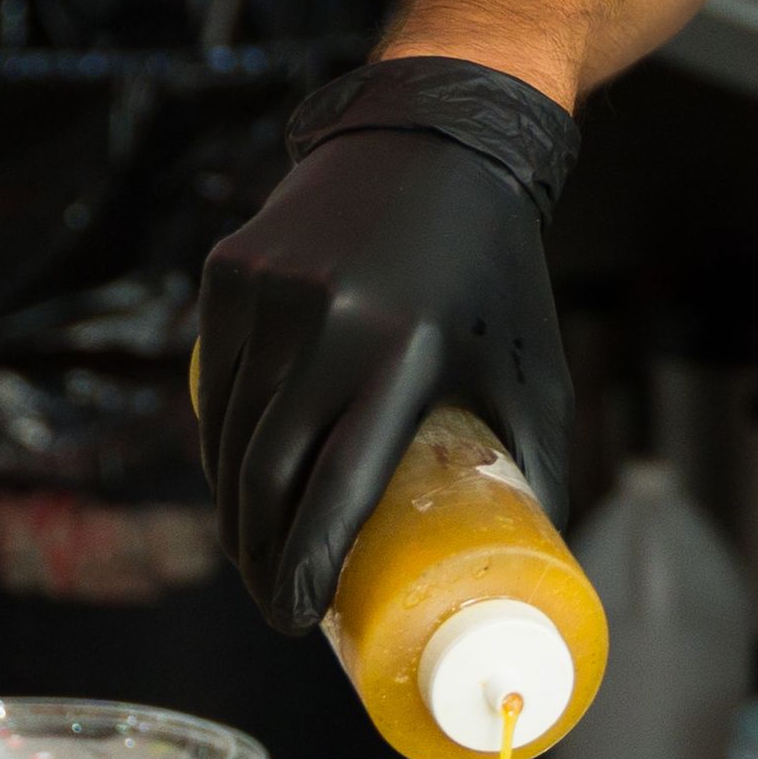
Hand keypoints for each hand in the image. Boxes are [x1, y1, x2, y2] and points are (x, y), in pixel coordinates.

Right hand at [193, 59, 576, 625]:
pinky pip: (212, 383)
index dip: (303, 567)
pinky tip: (238, 479)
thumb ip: (536, 461)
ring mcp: (266, 294)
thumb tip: (545, 567)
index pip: (333, 488)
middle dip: (260, 555)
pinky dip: (219, 443)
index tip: (296, 619)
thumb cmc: (494, 269)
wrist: (437, 139)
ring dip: (233, 507)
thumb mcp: (531, 364)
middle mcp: (325, 322)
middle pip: (265, 476)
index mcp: (404, 352)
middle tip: (277, 601)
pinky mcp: (230, 272)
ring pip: (226, 437)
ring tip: (257, 552)